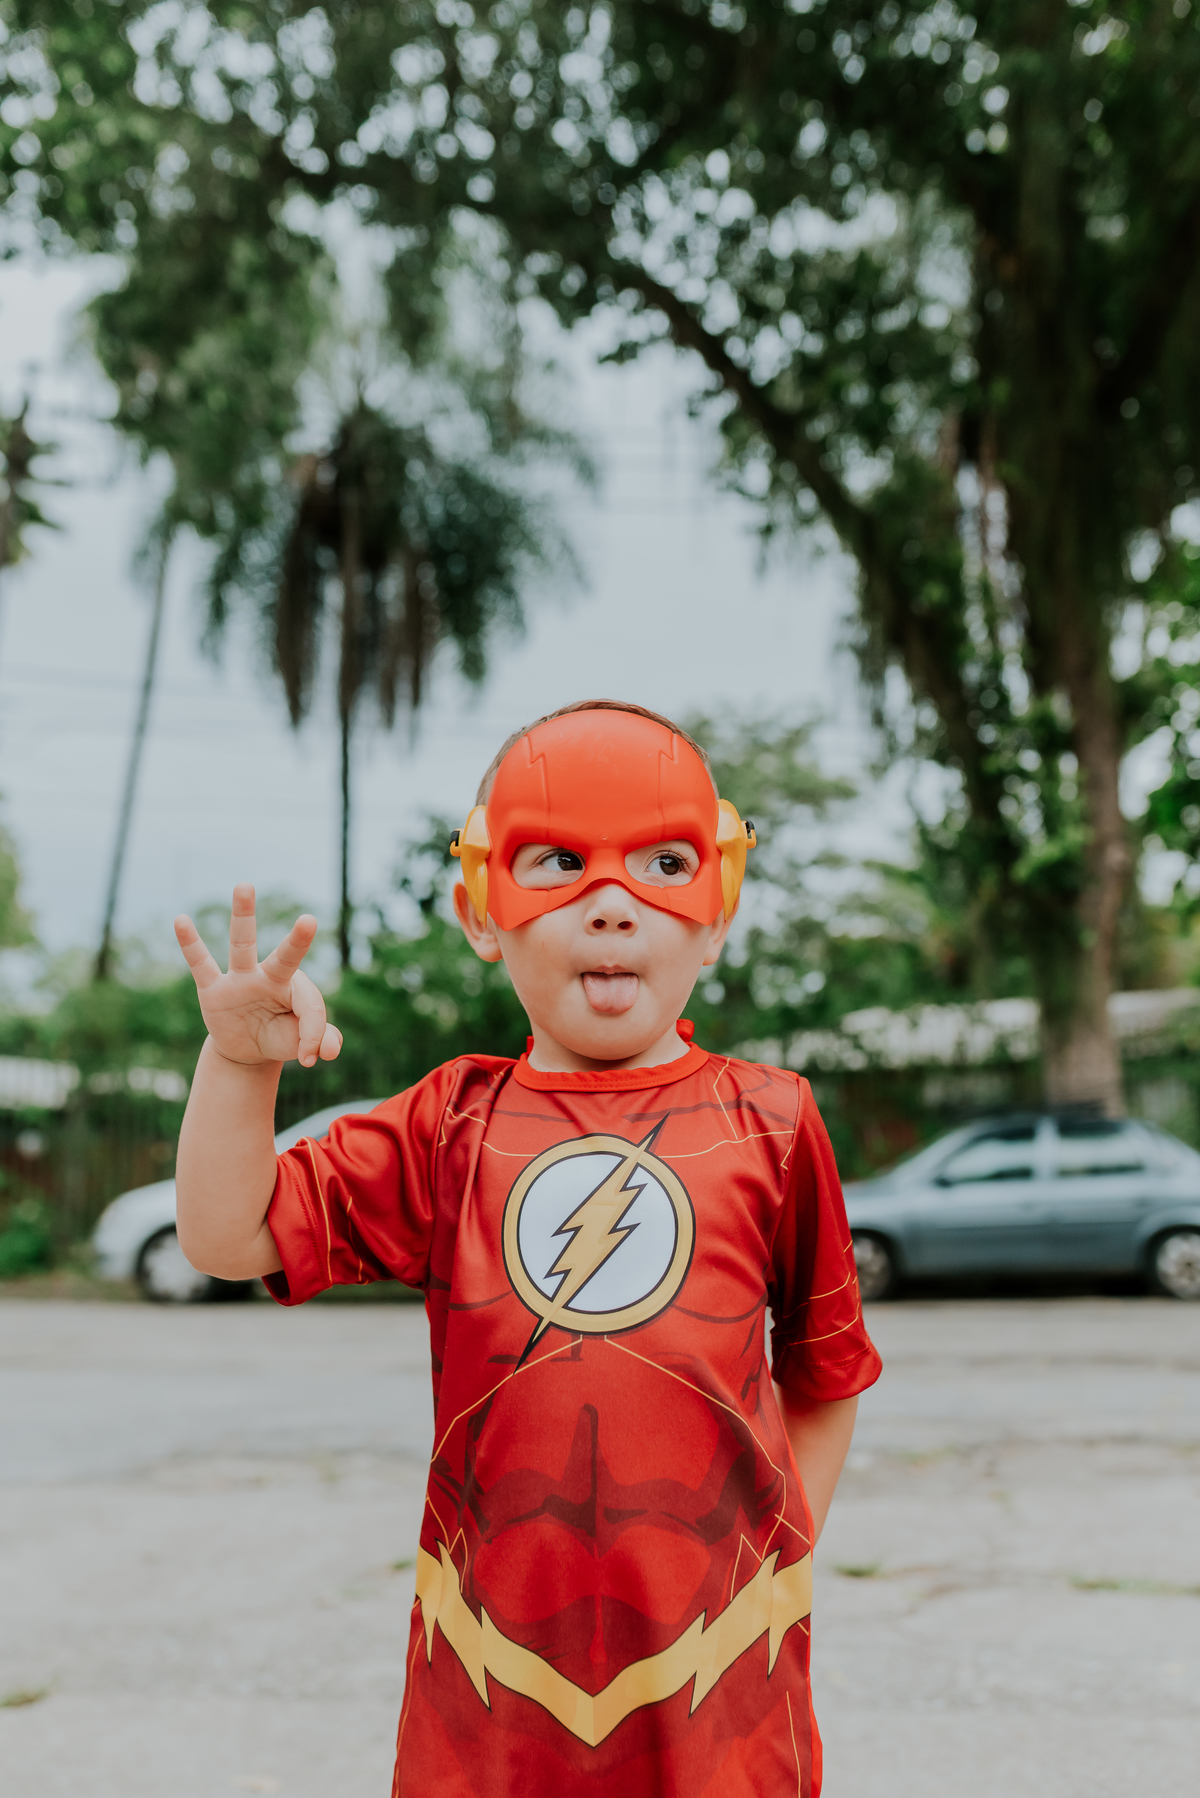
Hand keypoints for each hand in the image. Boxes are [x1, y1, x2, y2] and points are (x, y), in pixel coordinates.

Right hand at [174, 884, 342, 1068]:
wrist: (247, 1049)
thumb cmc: (279, 1037)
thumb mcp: (299, 1042)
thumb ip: (321, 1040)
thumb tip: (327, 1050)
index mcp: (296, 989)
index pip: (309, 1006)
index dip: (313, 1034)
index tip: (311, 1058)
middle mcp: (269, 977)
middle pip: (286, 957)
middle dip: (298, 941)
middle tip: (310, 921)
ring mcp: (240, 980)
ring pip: (243, 945)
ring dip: (244, 916)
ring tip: (245, 885)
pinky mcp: (213, 989)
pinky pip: (200, 965)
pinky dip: (190, 944)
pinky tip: (181, 920)